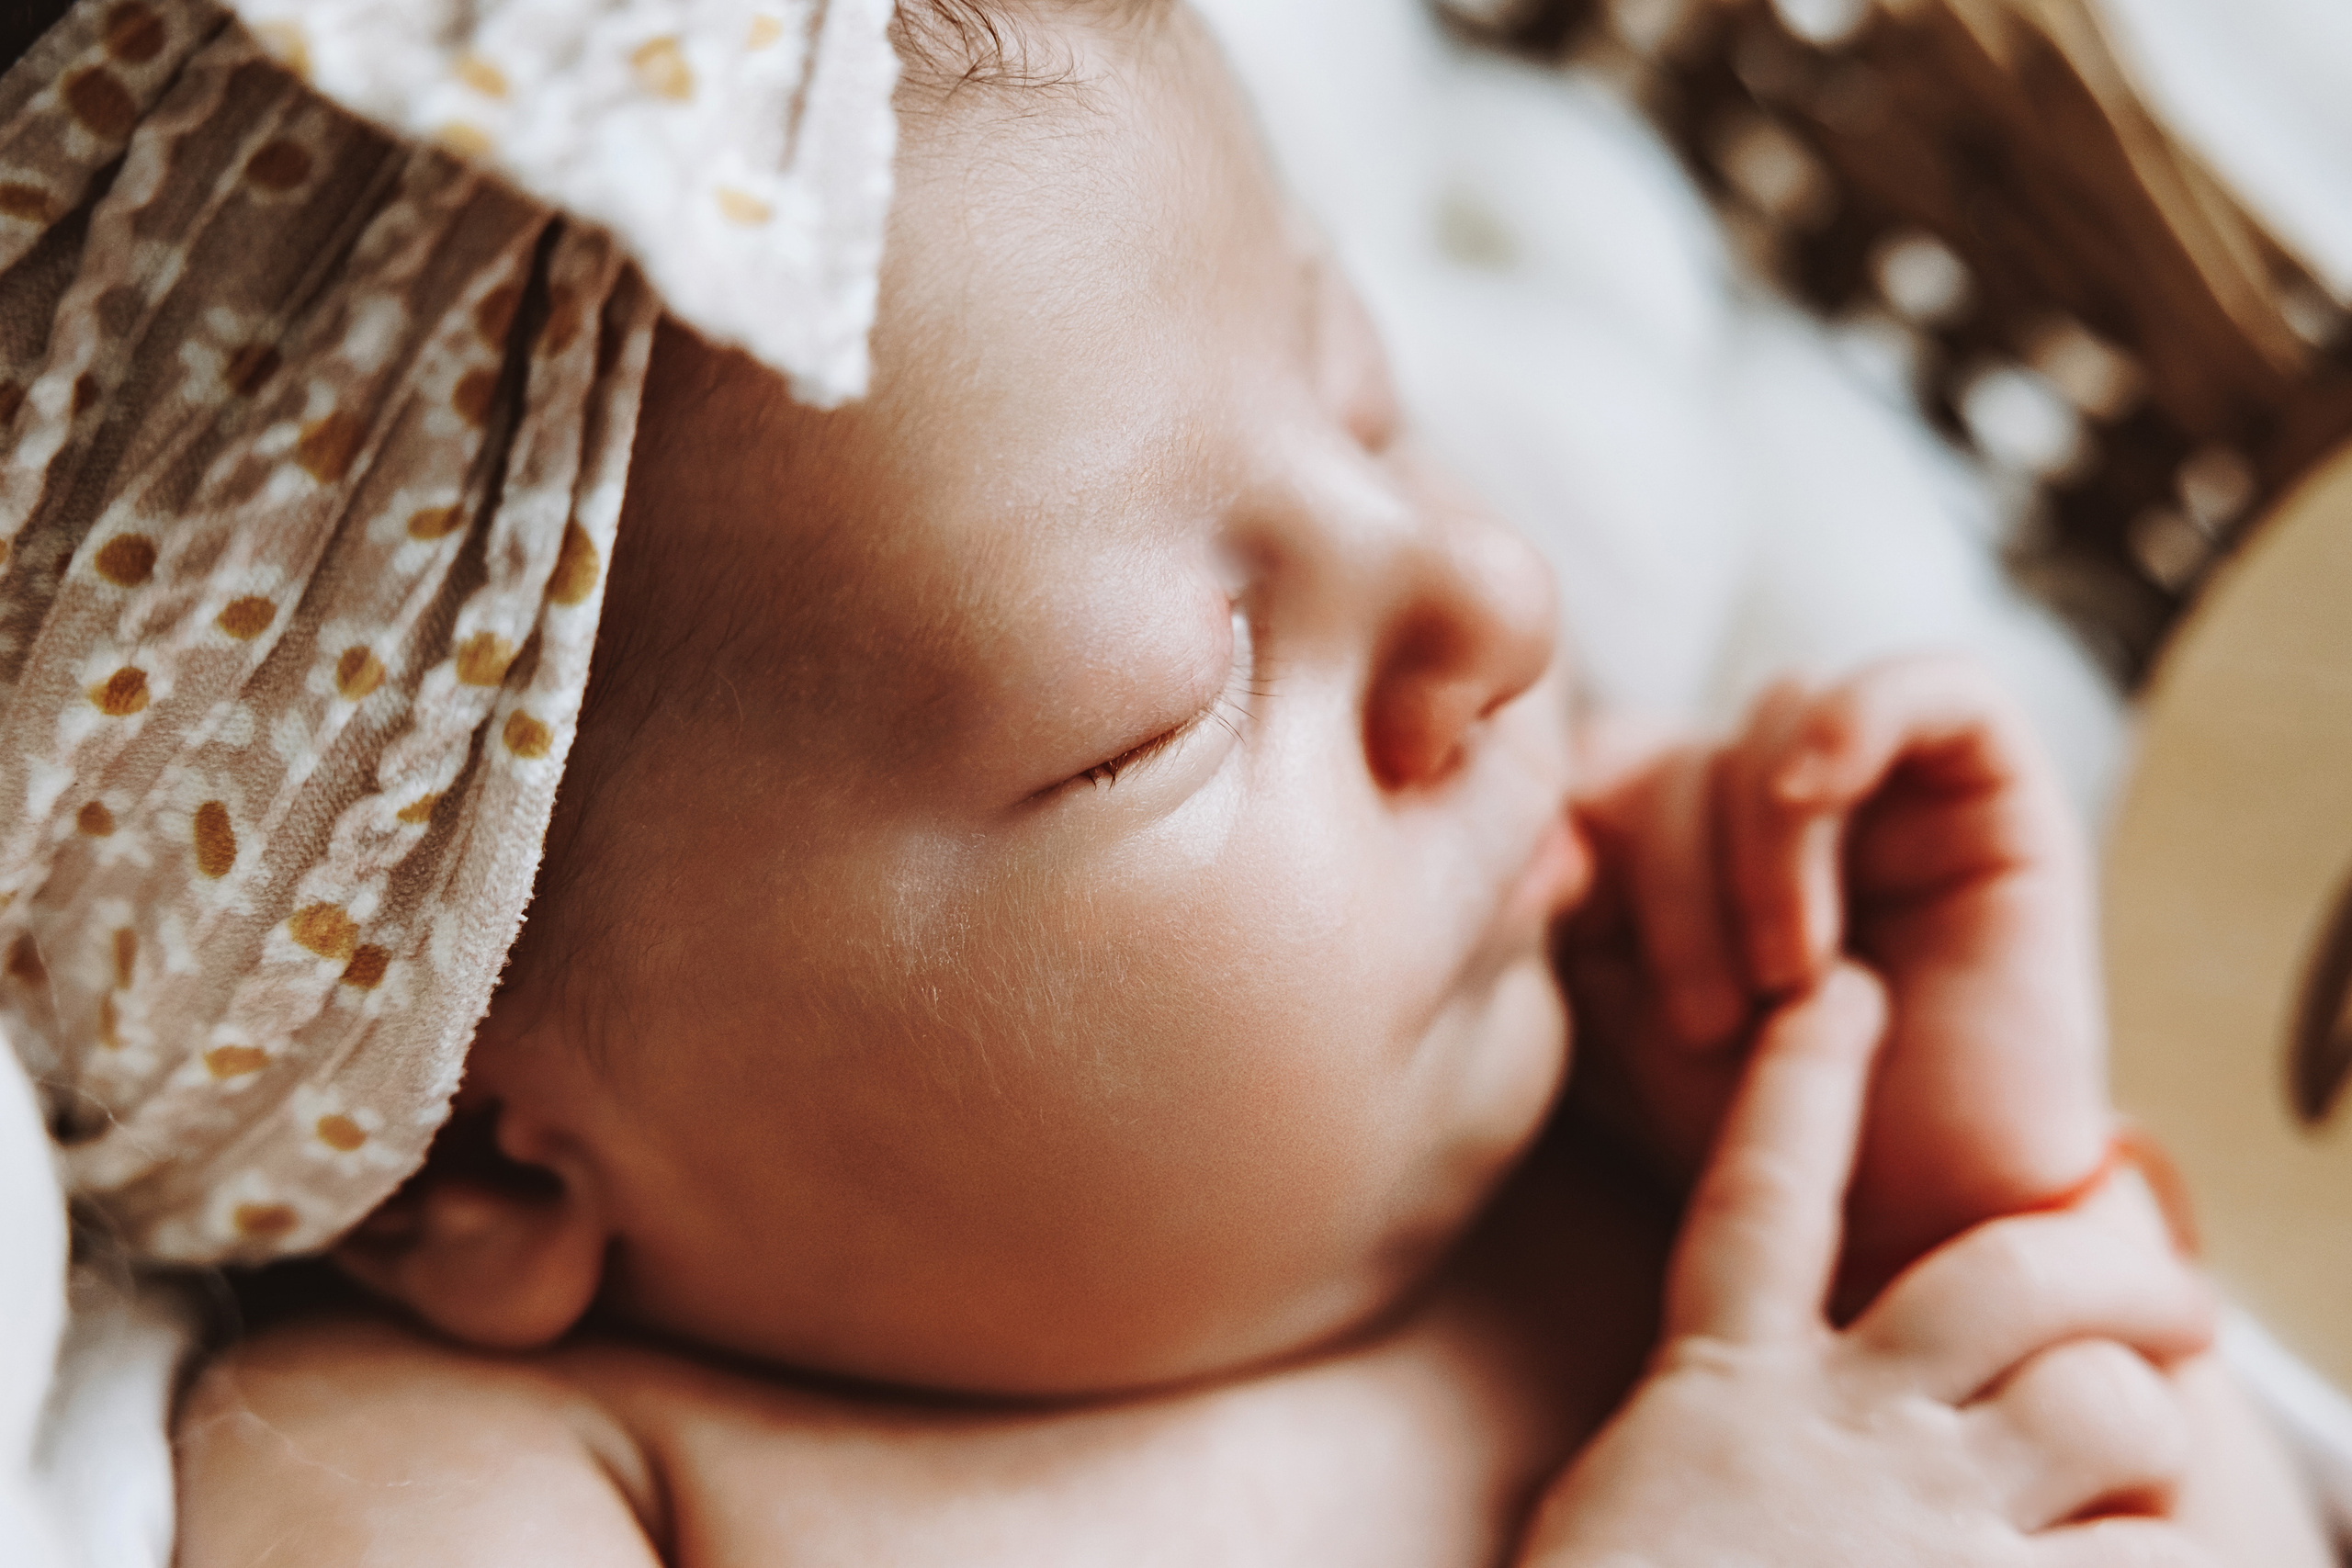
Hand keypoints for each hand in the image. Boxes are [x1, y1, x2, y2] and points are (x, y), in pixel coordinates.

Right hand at [1519, 966, 2217, 1567]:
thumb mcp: (1634, 1514)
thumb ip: (1718, 1446)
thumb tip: (1780, 1415)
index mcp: (1718, 1395)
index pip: (1766, 1194)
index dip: (1808, 1082)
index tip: (1846, 992)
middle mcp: (1832, 1433)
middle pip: (2006, 1276)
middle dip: (2109, 1259)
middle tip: (2157, 1279)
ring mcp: (1922, 1528)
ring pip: (2102, 1405)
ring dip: (2145, 1436)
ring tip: (2147, 1476)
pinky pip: (2149, 1564)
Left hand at [1561, 656, 2108, 1274]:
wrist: (1916, 1233)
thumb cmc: (1762, 1138)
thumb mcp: (1615, 1013)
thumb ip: (1567, 896)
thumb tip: (1549, 797)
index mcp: (1685, 840)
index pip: (1598, 758)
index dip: (1580, 840)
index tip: (1581, 965)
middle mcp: (1781, 803)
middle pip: (1680, 739)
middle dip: (1670, 878)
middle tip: (1705, 1021)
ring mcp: (1890, 792)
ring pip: (1777, 713)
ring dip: (1756, 849)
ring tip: (1787, 987)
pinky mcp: (1999, 794)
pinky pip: (1934, 685)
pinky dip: (1854, 722)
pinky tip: (1816, 800)